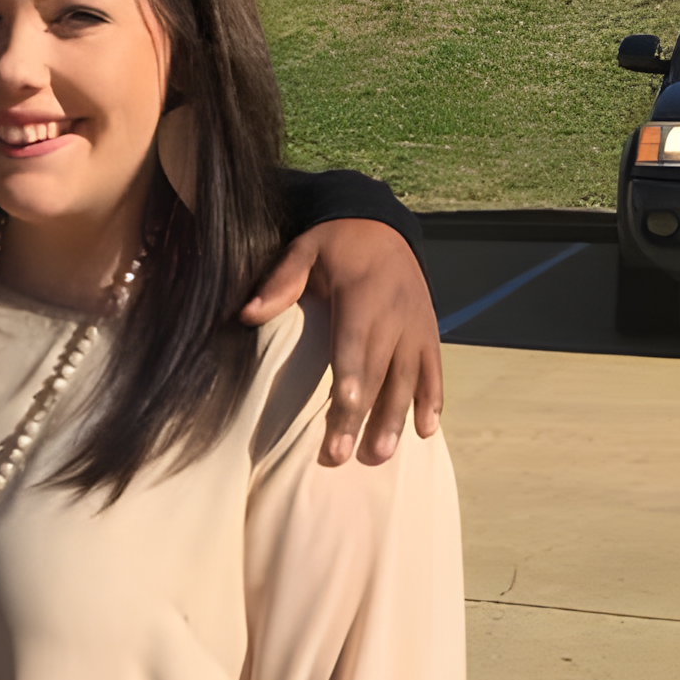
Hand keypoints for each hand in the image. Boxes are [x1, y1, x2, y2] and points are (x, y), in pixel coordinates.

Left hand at [241, 218, 440, 466]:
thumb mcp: (304, 248)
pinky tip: (426, 431)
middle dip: (361, 416)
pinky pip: (434, 370)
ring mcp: (416, 326)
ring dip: (396, 418)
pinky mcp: (428, 332)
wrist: (383, 224)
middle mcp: (394, 314)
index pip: (354, 342)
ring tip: (381, 455)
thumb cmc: (335, 242)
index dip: (351, 376)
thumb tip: (246, 314)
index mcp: (362, 295)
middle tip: (343, 455)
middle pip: (377, 372)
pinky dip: (432, 400)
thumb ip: (280, 281)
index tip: (344, 408)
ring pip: (408, 378)